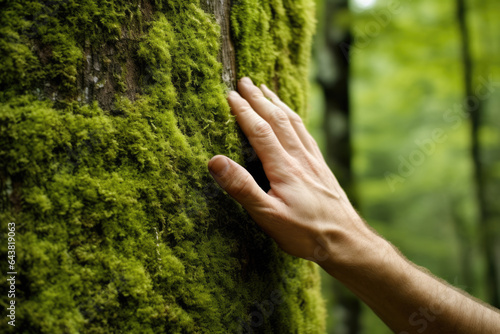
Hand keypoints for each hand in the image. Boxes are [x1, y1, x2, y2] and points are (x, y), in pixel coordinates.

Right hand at [208, 77, 377, 265]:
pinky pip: (306, 134)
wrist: (346, 241)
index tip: (230, 94)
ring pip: (294, 123)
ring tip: (266, 89)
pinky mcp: (322, 167)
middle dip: (259, 98)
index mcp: (284, 168)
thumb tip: (216, 161)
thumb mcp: (268, 216)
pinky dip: (295, 118)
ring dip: (277, 103)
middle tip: (245, 81)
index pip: (259, 130)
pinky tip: (293, 117)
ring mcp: (313, 161)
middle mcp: (300, 158)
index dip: (243, 110)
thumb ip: (242, 187)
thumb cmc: (306, 233)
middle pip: (277, 119)